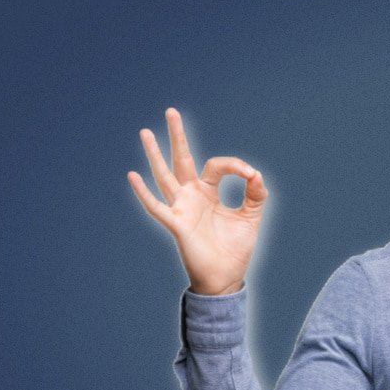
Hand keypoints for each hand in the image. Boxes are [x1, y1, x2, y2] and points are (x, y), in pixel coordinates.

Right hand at [127, 108, 268, 294]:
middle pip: (182, 160)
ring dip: (155, 155)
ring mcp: (181, 208)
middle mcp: (192, 196)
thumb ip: (256, 195)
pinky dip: (144, 192)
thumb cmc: (235, 249)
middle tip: (171, 111)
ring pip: (165, 176)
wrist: (226, 277)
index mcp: (209, 192)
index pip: (216, 166)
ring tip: (145, 132)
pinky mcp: (176, 224)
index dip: (235, 166)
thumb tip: (257, 174)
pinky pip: (156, 206)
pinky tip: (133, 175)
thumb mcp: (250, 218)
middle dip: (178, 136)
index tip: (252, 176)